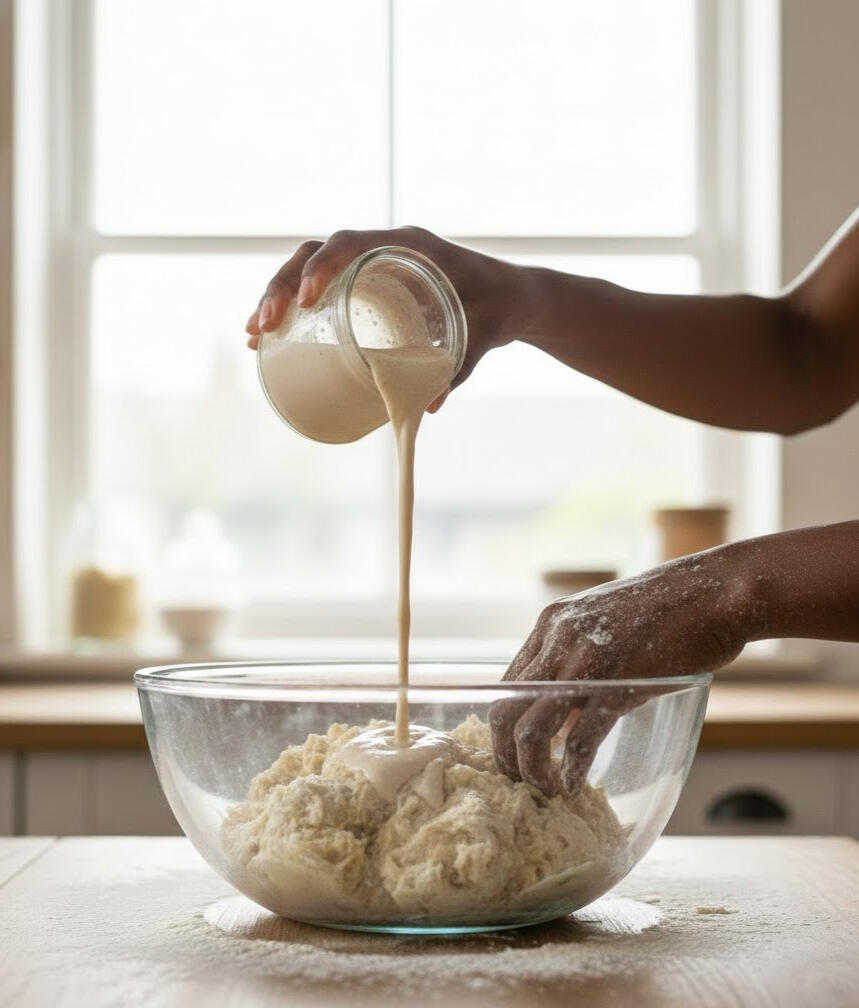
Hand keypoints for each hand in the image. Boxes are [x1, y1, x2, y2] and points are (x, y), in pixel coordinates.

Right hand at [244, 226, 523, 408]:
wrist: (512, 297)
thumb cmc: (498, 309)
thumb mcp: (479, 338)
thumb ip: (457, 369)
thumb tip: (429, 409)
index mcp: (409, 245)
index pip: (351, 241)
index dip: (322, 266)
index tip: (306, 300)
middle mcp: (383, 247)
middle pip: (316, 253)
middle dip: (282, 287)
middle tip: (264, 326)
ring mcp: (371, 264)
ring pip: (310, 269)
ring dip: (277, 297)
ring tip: (254, 334)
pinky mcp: (365, 285)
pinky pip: (321, 286)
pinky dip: (294, 307)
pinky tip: (269, 335)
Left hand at [491, 548, 753, 797]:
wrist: (718, 590)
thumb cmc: (670, 610)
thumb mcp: (606, 625)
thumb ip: (580, 661)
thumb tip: (565, 714)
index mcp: (552, 624)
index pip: (505, 683)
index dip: (504, 725)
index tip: (514, 753)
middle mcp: (558, 639)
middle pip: (506, 709)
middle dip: (506, 754)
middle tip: (521, 781)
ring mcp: (586, 662)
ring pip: (531, 728)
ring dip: (533, 769)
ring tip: (547, 790)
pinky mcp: (620, 684)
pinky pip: (580, 738)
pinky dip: (572, 769)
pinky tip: (574, 785)